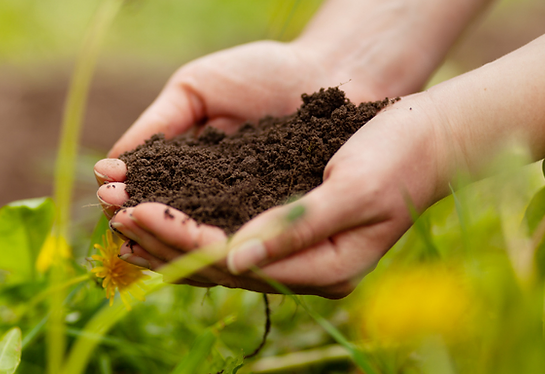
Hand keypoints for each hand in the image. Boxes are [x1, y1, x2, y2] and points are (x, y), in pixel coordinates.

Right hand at [95, 39, 387, 218]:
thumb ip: (157, 125)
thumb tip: (109, 164)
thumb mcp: (195, 89)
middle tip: (117, 213)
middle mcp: (211, 195)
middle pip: (166, 221)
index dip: (127, 194)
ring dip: (164, 237)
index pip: (148, 190)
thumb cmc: (260, 72)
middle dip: (138, 219)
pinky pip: (239, 237)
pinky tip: (188, 241)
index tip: (108, 191)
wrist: (325, 71)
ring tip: (137, 226)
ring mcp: (241, 211)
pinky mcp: (273, 221)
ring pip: (197, 237)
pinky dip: (210, 243)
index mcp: (188, 167)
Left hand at [96, 92, 447, 297]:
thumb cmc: (399, 158)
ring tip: (124, 224)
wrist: (429, 139)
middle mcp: (308, 269)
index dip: (185, 241)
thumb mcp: (353, 190)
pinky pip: (232, 235)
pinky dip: (195, 226)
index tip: (140, 214)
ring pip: (221, 255)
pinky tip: (163, 217)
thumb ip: (299, 227)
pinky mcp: (291, 230)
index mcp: (327, 269)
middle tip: (116, 217)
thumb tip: (236, 259)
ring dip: (172, 239)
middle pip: (222, 266)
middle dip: (167, 242)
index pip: (241, 263)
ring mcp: (299, 253)